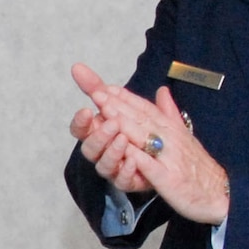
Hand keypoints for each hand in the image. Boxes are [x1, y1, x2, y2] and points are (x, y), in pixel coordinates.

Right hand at [69, 63, 155, 194]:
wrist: (171, 156)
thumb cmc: (142, 130)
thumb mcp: (126, 104)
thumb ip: (100, 88)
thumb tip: (77, 66)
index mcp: (100, 133)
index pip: (81, 129)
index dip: (80, 121)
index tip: (86, 110)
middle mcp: (103, 152)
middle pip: (89, 149)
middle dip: (98, 136)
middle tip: (112, 123)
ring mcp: (115, 169)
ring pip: (103, 165)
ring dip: (112, 151)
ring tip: (123, 139)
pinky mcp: (129, 182)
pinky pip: (122, 180)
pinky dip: (127, 170)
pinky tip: (134, 159)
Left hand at [71, 64, 229, 223]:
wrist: (221, 193)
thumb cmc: (198, 168)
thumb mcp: (183, 136)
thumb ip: (169, 113)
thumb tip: (162, 90)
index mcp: (171, 129)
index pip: (145, 109)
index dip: (125, 97)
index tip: (105, 87)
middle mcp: (171, 138)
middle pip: (141, 118)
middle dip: (118, 105)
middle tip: (97, 94)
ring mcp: (170, 158)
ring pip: (144, 137)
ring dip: (124, 124)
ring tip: (104, 113)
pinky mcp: (170, 179)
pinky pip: (152, 167)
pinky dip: (138, 159)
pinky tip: (123, 152)